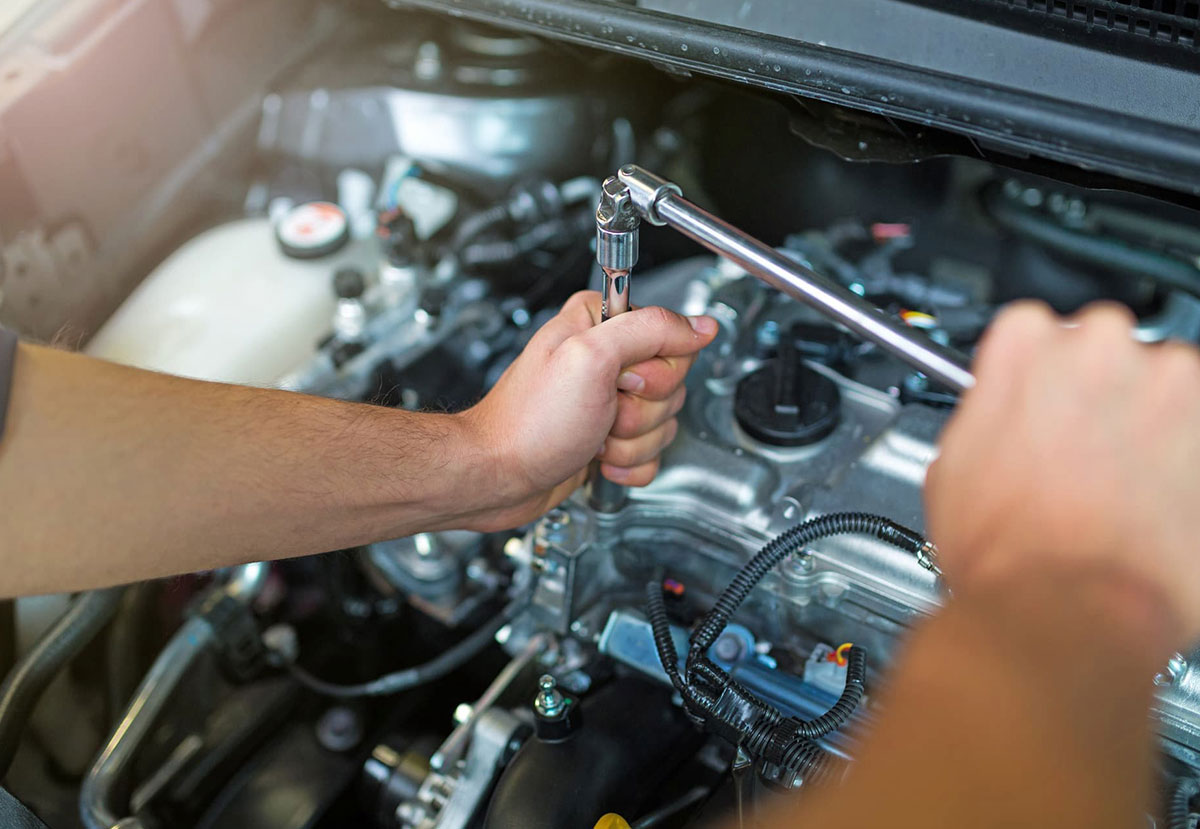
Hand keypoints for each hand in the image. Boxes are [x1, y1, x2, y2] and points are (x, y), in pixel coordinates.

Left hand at [458, 291, 716, 530]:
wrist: (497, 476)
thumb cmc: (528, 422)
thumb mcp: (591, 358)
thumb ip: (651, 330)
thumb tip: (700, 325)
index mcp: (602, 325)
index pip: (672, 340)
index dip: (653, 371)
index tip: (621, 381)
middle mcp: (608, 359)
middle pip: (673, 386)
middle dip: (640, 412)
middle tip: (602, 411)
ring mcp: (610, 401)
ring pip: (665, 424)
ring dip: (631, 442)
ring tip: (592, 437)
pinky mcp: (611, 437)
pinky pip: (652, 455)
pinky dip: (628, 464)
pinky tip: (597, 459)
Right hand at [926, 300, 1199, 640]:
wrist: (1068, 608)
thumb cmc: (1008, 549)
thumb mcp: (952, 466)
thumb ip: (985, 413)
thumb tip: (999, 417)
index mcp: (1024, 342)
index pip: (1033, 330)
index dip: (1034, 377)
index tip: (1038, 406)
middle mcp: (1100, 345)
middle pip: (1103, 346)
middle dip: (1095, 392)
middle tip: (1078, 450)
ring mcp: (1167, 380)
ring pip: (1162, 380)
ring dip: (1147, 418)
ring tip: (1120, 480)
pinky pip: (1198, 426)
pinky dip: (1185, 453)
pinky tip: (1153, 497)